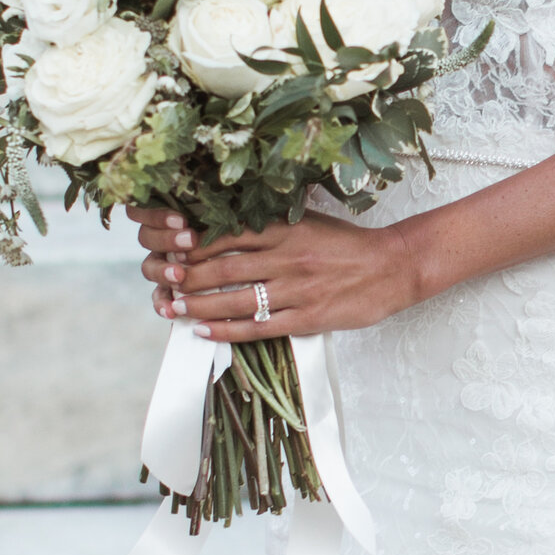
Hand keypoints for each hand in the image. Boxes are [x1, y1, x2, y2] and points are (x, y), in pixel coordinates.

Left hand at [133, 204, 424, 342]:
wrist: (392, 267)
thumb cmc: (347, 244)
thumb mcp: (308, 222)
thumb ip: (271, 225)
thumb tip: (225, 227)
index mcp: (285, 229)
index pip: (228, 234)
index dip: (194, 243)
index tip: (171, 249)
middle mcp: (287, 257)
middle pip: (224, 268)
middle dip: (187, 276)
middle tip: (161, 281)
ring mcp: (297, 289)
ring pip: (236, 299)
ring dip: (198, 306)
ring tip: (171, 309)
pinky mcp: (308, 317)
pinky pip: (260, 326)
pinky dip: (228, 331)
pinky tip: (205, 332)